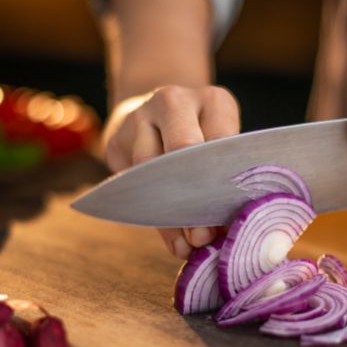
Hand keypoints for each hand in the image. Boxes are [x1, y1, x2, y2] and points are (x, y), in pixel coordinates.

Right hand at [103, 85, 239, 257]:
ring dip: (171, 214)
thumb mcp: (222, 146)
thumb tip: (229, 232)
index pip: (222, 140)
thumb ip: (225, 180)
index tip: (230, 218)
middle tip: (204, 236)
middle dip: (194, 196)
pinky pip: (132, 183)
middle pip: (183, 147)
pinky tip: (172, 240)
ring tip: (188, 245)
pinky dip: (153, 217)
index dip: (226, 181)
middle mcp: (174, 101)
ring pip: (151, 168)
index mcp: (213, 101)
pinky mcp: (116, 140)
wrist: (153, 113)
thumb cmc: (201, 138)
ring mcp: (140, 117)